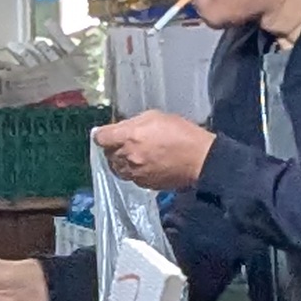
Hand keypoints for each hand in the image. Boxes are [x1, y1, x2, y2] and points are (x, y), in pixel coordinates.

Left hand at [94, 110, 215, 188]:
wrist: (199, 159)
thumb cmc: (182, 134)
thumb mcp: (156, 116)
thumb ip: (134, 123)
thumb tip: (121, 128)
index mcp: (129, 136)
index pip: (101, 137)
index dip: (102, 134)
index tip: (105, 133)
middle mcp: (128, 156)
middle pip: (107, 153)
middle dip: (113, 147)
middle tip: (125, 142)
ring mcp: (135, 173)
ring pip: (117, 168)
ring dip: (121, 161)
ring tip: (134, 155)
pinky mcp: (143, 184)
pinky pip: (131, 177)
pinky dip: (133, 171)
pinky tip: (145, 164)